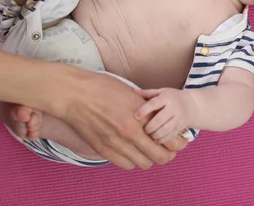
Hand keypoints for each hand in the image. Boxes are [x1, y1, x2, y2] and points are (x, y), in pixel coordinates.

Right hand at [58, 72, 186, 169]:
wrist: (74, 94)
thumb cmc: (102, 88)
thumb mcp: (132, 94)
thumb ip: (147, 110)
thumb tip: (158, 118)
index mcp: (142, 117)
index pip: (171, 140)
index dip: (177, 143)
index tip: (178, 141)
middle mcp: (132, 134)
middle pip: (161, 157)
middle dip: (167, 154)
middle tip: (166, 148)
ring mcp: (117, 144)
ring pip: (144, 163)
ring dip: (148, 157)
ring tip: (146, 148)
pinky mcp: (104, 150)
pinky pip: (126, 165)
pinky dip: (132, 160)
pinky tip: (130, 150)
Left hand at [134, 88, 194, 143]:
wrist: (192, 105)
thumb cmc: (172, 97)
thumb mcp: (162, 92)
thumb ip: (148, 93)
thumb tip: (133, 91)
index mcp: (167, 97)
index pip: (154, 103)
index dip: (144, 110)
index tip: (136, 116)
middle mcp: (174, 108)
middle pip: (160, 119)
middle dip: (150, 127)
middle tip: (144, 130)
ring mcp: (178, 118)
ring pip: (166, 129)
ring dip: (156, 134)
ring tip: (149, 135)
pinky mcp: (181, 127)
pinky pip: (171, 135)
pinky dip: (163, 139)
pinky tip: (156, 140)